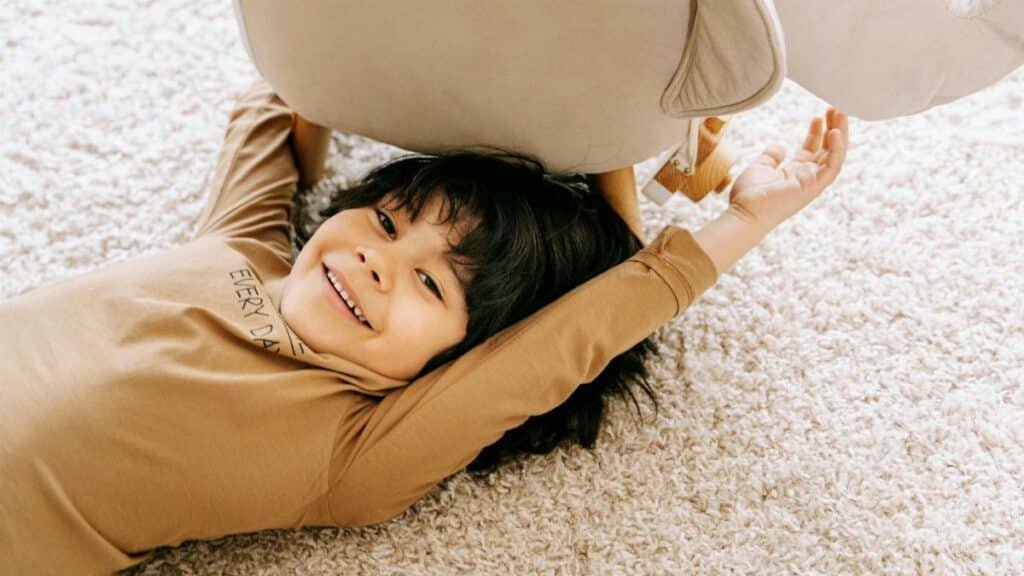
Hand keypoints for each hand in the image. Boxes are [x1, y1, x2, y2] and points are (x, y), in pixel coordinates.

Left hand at [728, 108, 848, 230]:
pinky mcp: (814, 186)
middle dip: (833, 128)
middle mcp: (807, 177)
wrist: (744, 212)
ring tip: (840, 113)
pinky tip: (834, 132)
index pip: (813, 149)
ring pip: (835, 155)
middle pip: (827, 149)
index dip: (817, 132)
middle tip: (836, 109)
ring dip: (840, 133)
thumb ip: (771, 156)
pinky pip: (832, 167)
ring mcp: (812, 182)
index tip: (819, 115)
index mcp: (795, 173)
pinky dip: (837, 149)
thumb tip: (779, 146)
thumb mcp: (760, 167)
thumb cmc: (749, 195)